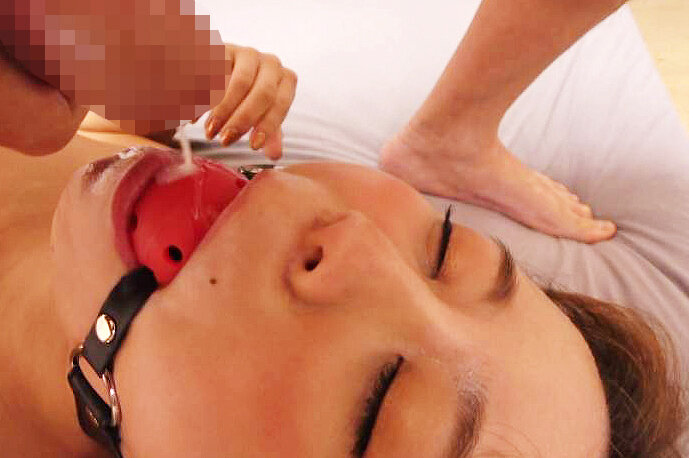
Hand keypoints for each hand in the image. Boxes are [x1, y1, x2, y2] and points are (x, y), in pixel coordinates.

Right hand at [204, 45, 297, 159]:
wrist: (221, 68)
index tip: (252, 147)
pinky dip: (203, 99)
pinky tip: (194, 118)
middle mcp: (270, 63)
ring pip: (238, 84)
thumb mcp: (261, 115)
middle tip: (225, 140)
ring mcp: (246, 53)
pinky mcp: (221, 48)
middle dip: (243, 120)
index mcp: (286, 80)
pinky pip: (214, 75)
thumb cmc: (247, 97)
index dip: (267, 126)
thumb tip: (274, 155)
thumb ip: (269, 134)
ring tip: (210, 132)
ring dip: (223, 112)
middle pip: (262, 93)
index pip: (281, 103)